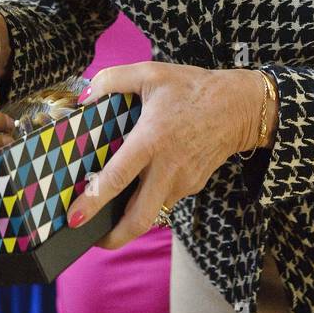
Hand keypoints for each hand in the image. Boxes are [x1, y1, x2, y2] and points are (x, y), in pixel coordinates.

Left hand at [66, 63, 266, 248]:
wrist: (240, 106)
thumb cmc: (192, 88)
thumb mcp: (150, 73)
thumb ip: (112, 80)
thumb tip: (85, 97)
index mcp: (151, 141)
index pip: (118, 179)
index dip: (93, 202)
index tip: (74, 218)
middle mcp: (167, 168)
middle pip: (139, 220)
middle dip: (114, 238)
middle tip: (94, 239)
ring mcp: (183, 181)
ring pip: (152, 210)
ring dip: (131, 215)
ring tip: (112, 208)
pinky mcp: (193, 186)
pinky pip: (165, 197)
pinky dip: (149, 197)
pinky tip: (141, 183)